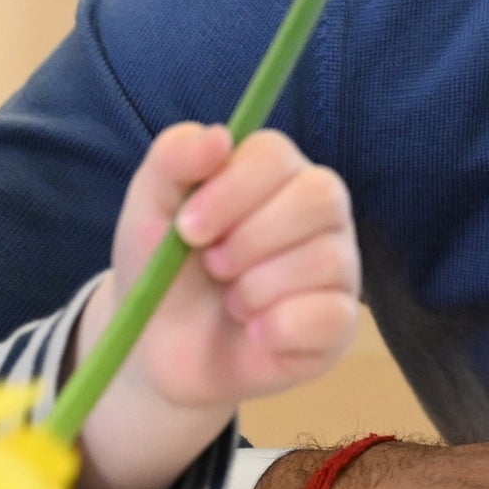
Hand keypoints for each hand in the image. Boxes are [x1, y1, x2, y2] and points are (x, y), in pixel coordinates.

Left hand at [108, 124, 360, 410]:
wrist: (161, 352)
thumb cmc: (163, 270)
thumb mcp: (149, 210)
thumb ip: (173, 158)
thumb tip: (219, 136)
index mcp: (274, 175)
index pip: (276, 155)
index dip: (232, 190)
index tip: (188, 228)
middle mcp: (318, 213)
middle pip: (318, 197)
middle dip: (250, 239)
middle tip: (213, 267)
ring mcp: (337, 267)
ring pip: (325, 259)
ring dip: (257, 289)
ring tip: (232, 303)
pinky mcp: (340, 323)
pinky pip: (330, 315)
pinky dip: (279, 328)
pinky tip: (254, 333)